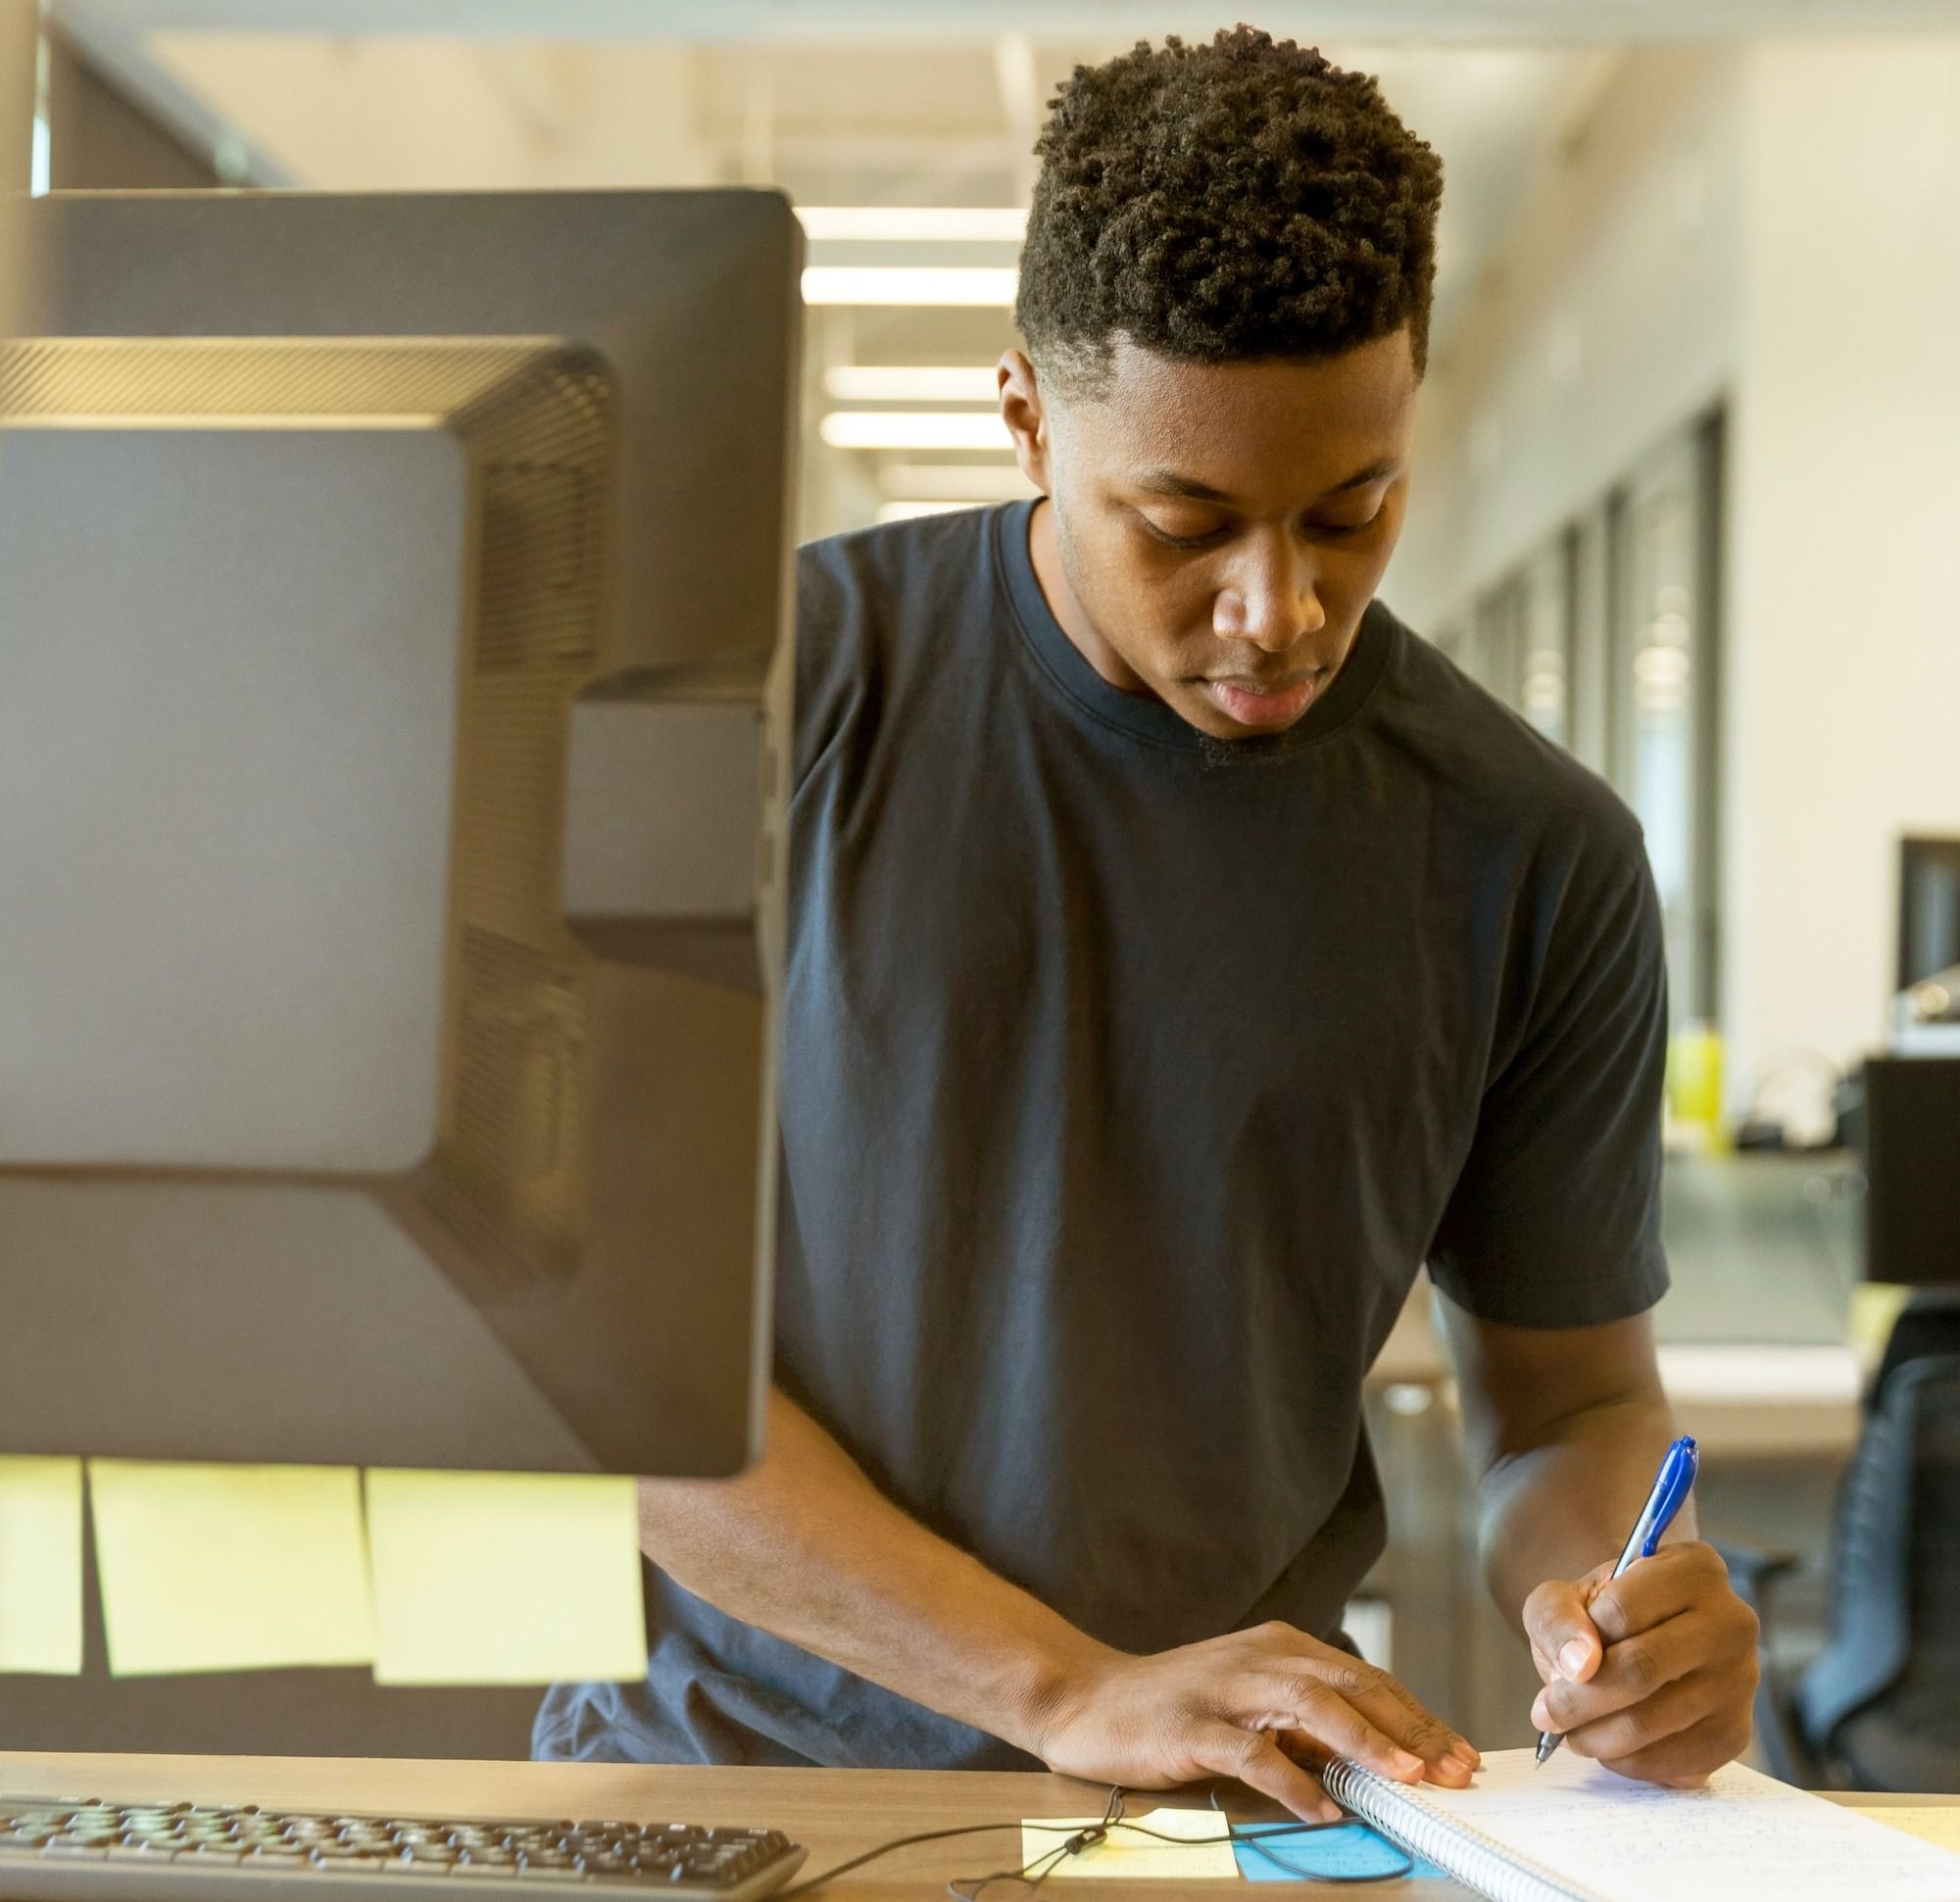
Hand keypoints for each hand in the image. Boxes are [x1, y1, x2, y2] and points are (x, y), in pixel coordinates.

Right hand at [1026, 1621, 1479, 1821]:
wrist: (1086, 1698)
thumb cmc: (1173, 1706)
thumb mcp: (1249, 1703)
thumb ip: (1304, 1724)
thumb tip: (1374, 1760)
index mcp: (1279, 1647)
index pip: (1365, 1678)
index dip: (1417, 1717)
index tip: (1458, 1755)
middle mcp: (1259, 1657)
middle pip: (1351, 1684)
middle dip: (1409, 1728)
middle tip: (1452, 1769)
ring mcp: (1224, 1688)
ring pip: (1309, 1705)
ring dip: (1363, 1741)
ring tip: (1404, 1777)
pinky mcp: (1192, 1725)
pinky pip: (1252, 1752)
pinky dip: (1293, 1781)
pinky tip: (1321, 1809)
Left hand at [1524, 1541, 1757, 1785]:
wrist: (1640, 1640)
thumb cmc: (1600, 1614)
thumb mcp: (1563, 1597)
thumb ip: (1557, 1618)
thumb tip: (1580, 1666)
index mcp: (1694, 1568)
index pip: (1622, 1610)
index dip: (1579, 1641)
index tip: (1559, 1661)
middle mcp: (1732, 1621)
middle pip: (1640, 1670)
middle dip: (1578, 1701)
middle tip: (1545, 1714)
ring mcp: (1741, 1681)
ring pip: (1653, 1721)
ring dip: (1596, 1736)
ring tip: (1570, 1731)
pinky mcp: (1736, 1733)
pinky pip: (1675, 1761)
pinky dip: (1627, 1761)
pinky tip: (1607, 1745)